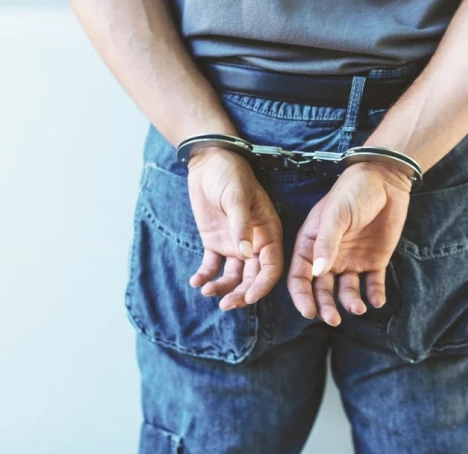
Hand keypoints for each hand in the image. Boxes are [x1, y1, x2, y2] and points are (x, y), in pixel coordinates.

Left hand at [186, 147, 283, 309]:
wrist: (208, 161)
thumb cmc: (230, 175)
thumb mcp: (237, 197)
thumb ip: (241, 226)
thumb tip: (246, 255)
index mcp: (268, 232)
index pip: (271, 266)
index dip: (263, 285)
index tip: (249, 297)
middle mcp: (255, 242)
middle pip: (253, 277)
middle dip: (241, 293)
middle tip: (226, 305)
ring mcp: (235, 244)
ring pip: (234, 276)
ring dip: (224, 288)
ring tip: (207, 292)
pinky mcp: (215, 242)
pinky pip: (213, 266)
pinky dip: (206, 276)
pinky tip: (196, 282)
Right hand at [287, 161, 412, 324]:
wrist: (385, 180)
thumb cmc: (352, 192)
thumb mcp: (335, 215)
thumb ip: (326, 244)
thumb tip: (318, 274)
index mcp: (311, 244)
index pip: (300, 277)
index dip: (302, 297)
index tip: (310, 312)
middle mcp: (329, 256)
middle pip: (322, 290)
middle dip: (325, 307)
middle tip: (333, 320)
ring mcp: (351, 260)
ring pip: (346, 291)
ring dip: (350, 303)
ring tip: (359, 308)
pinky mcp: (374, 260)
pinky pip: (372, 284)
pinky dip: (374, 295)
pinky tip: (376, 301)